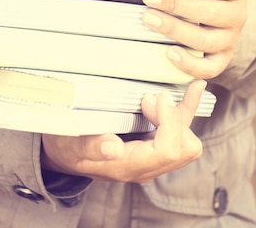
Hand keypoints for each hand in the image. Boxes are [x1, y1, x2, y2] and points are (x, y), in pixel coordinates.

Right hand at [40, 80, 205, 182]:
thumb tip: (113, 147)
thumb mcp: (70, 143)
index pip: (167, 150)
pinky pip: (180, 135)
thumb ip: (91, 147)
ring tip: (182, 88)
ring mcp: (151, 159)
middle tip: (153, 96)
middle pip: (184, 148)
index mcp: (127, 166)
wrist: (63, 154)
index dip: (169, 122)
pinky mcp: (153, 147)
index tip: (153, 97)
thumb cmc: (65, 146)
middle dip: (177, 118)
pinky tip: (192, 90)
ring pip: (187, 142)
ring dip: (184, 114)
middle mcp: (145, 167)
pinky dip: (185, 112)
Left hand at [142, 0, 248, 79]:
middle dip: (177, 4)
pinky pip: (209, 69)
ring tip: (149, 19)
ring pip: (206, 41)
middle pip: (210, 13)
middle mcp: (237, 17)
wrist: (231, 16)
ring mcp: (229, 41)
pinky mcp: (221, 60)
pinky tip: (169, 53)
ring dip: (176, 30)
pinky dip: (190, 65)